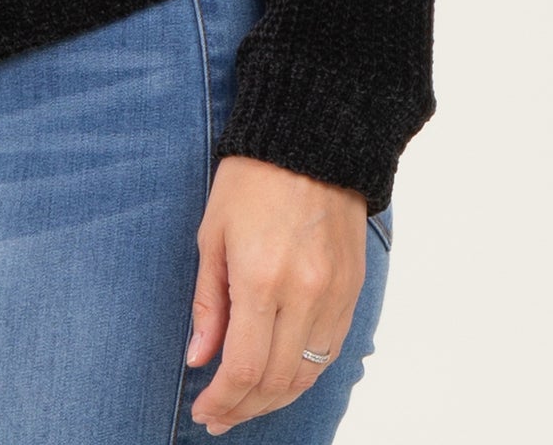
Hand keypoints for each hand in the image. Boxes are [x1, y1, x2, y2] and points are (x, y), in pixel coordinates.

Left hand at [187, 157, 367, 431]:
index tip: (203, 411)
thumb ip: (208, 304)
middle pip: (278, 380)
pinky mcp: (353, 286)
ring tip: (246, 402)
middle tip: (219, 416)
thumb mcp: (213, 233)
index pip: (244, 368)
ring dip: (276, 397)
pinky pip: (331, 349)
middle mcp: (304, 292)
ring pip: (309, 372)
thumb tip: (199, 360)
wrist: (311, 136)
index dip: (223, 400)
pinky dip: (305, 371)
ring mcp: (335, 292)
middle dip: (245, 408)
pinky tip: (281, 374)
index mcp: (261, 277)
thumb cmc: (252, 177)